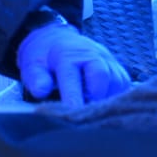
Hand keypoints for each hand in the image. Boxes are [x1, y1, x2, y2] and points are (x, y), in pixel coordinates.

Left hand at [16, 23, 130, 104]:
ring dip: (106, 99)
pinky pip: (124, 84)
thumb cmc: (45, 57)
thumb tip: (41, 91)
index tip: (72, 117)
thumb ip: (36, 78)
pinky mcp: (117, 66)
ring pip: (116, 82)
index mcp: (68, 54)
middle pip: (103, 77)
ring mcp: (107, 59)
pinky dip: (115, 96)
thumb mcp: (32, 65)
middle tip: (84, 114)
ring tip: (92, 108)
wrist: (56, 39)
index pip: (73, 78)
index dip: (74, 99)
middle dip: (95, 99)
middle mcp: (92, 53)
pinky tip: (103, 103)